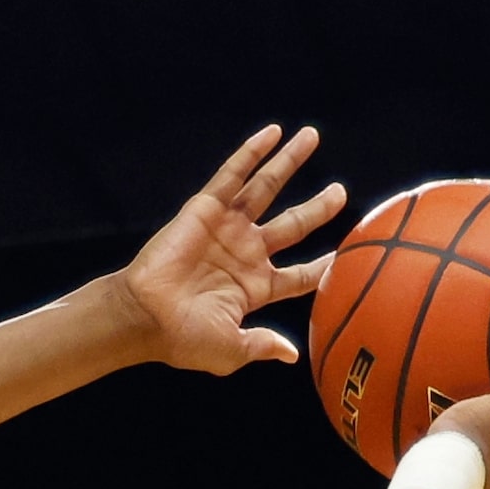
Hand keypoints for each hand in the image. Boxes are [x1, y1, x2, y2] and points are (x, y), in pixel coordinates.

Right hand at [113, 125, 345, 374]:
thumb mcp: (231, 349)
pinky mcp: (204, 210)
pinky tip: (272, 133)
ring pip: (266, 189)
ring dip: (289, 163)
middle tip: (340, 192)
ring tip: (311, 137)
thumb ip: (262, 346)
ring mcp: (226, 228)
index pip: (299, 275)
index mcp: (254, 288)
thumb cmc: (183, 338)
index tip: (345, 256)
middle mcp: (245, 253)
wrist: (144, 317)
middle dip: (319, 207)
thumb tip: (293, 355)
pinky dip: (251, 154)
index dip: (323, 266)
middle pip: (294, 223)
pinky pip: (232, 176)